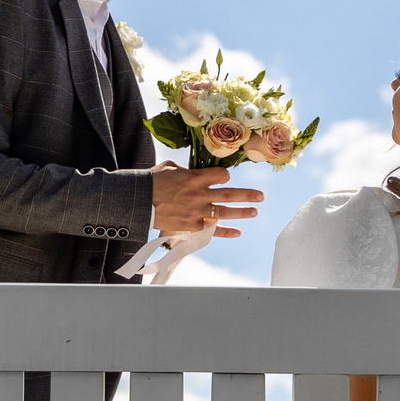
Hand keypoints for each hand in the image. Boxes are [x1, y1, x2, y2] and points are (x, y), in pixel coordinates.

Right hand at [150, 162, 264, 237]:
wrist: (138, 202)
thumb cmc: (151, 182)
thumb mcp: (169, 168)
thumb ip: (186, 169)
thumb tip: (194, 170)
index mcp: (194, 177)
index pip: (221, 175)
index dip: (225, 176)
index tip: (226, 177)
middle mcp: (199, 194)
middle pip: (230, 194)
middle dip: (247, 195)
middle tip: (261, 196)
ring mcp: (197, 211)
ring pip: (225, 212)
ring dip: (242, 212)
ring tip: (254, 212)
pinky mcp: (192, 226)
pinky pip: (212, 229)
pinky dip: (226, 232)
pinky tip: (238, 232)